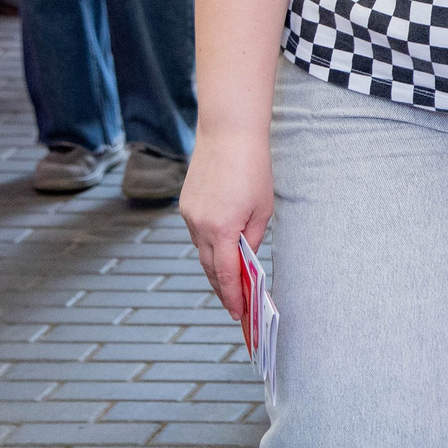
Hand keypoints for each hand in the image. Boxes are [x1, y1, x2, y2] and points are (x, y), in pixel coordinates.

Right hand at [178, 127, 273, 322]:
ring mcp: (189, 215)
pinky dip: (208, 246)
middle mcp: (200, 225)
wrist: (227, 134)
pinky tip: (220, 252)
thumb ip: (252, 239)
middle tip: (235, 306)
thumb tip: (245, 260)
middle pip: (209, 268)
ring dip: (214, 268)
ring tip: (230, 284)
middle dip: (222, 289)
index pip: (225, 274)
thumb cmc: (252, 169)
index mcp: (222, 229)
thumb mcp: (262, 209)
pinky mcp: (185, 205)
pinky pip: (197, 234)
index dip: (232, 297)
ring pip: (201, 251)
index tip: (238, 314)